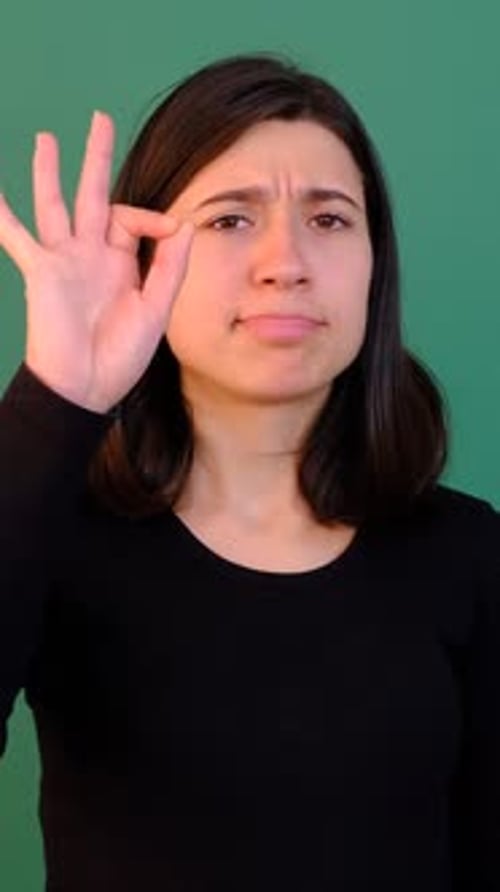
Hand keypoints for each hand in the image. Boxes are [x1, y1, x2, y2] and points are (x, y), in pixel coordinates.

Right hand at [0, 111, 193, 411]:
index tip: (172, 228)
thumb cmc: (120, 356)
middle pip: (93, 196)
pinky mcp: (42, 273)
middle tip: (98, 119)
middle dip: (96, 158)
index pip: (134, 219)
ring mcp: (64, 261)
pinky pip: (18, 238)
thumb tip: (183, 223)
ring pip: (55, 206)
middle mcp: (92, 255)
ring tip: (47, 139)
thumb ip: (169, 267)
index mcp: (122, 263)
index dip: (154, 216)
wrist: (86, 387)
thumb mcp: (156, 310)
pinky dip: (3, 217)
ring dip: (50, 172)